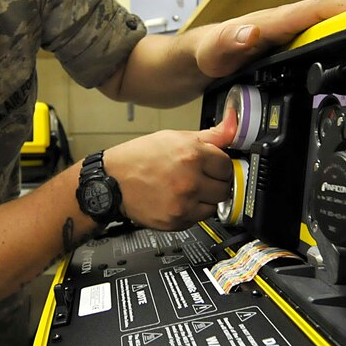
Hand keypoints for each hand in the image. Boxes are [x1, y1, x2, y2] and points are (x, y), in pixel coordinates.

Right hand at [104, 117, 236, 230]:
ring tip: (188, 190)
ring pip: (215, 206)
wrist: (111, 182)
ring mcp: (184, 203)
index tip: (213, 167)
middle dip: (216, 183)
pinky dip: (192, 211)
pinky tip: (178, 200)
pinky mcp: (177, 221)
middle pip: (225, 188)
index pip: (227, 165)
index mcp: (192, 155)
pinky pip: (198, 218)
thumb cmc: (139, 157)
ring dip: (206, 199)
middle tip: (200, 179)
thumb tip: (234, 124)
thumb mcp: (173, 137)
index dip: (220, 165)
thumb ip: (210, 136)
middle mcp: (190, 180)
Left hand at [195, 0, 345, 78]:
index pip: (318, 9)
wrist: (190, 64)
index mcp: (272, 22)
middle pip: (332, 18)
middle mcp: (283, 26)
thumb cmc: (200, 53)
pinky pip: (316, 48)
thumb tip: (251, 32)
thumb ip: (226, 41)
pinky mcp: (284, 52)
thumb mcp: (210, 50)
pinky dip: (335, 52)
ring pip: (327, 33)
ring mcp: (285, 39)